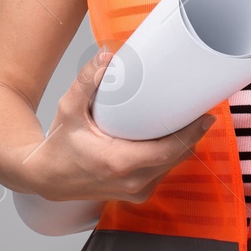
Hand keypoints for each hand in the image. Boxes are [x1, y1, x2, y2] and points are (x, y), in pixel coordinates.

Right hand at [22, 48, 217, 203]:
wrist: (45, 177)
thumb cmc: (58, 146)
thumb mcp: (69, 109)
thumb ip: (87, 81)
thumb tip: (107, 57)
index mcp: (119, 163)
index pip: (168, 151)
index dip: (191, 134)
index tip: (206, 116)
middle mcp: (131, 182)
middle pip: (176, 158)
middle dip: (191, 135)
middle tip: (200, 111)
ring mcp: (135, 191)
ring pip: (171, 167)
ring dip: (182, 146)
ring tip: (189, 121)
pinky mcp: (136, 193)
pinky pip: (162, 173)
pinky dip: (169, 156)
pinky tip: (172, 139)